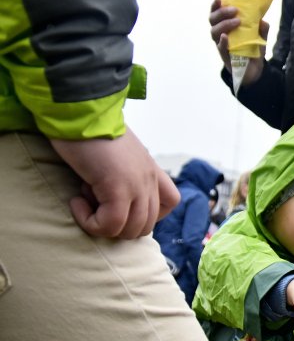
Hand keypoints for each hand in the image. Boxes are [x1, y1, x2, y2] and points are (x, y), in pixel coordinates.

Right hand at [50, 127, 179, 238]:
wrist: (79, 110)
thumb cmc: (89, 129)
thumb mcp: (117, 154)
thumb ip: (124, 173)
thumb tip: (110, 195)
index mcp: (151, 169)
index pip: (171, 203)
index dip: (146, 214)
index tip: (120, 205)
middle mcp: (149, 179)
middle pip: (147, 225)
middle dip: (118, 225)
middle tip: (95, 201)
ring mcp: (137, 184)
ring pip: (131, 230)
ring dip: (103, 224)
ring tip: (84, 197)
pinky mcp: (118, 188)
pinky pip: (110, 224)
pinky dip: (90, 222)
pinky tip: (75, 202)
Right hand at [208, 0, 268, 86]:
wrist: (254, 70)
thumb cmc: (252, 50)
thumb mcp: (260, 38)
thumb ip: (262, 29)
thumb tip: (262, 21)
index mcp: (225, 26)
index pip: (216, 14)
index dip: (215, 6)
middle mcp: (220, 34)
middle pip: (213, 20)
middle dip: (221, 13)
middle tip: (235, 10)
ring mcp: (221, 45)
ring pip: (214, 32)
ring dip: (224, 24)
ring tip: (237, 22)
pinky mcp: (225, 56)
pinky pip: (220, 48)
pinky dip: (222, 42)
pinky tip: (225, 36)